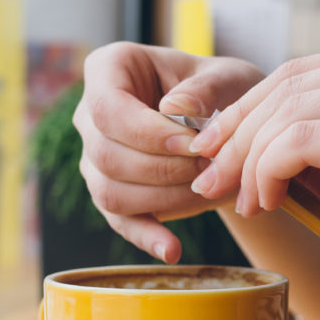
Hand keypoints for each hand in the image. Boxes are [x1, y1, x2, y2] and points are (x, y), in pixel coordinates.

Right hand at [73, 42, 263, 261]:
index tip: (192, 144)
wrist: (229, 125)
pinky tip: (173, 250)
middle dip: (163, 169)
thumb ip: (205, 89)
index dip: (147, 133)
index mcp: (110, 69)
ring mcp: (96, 157)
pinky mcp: (112, 192)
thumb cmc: (225, 91)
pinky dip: (147, 236)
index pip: (107, 108)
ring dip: (163, 199)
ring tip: (208, 194)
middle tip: (211, 171)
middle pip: (105, 155)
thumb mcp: (227, 79)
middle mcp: (90, 114)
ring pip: (109, 191)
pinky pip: (119, 221)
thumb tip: (172, 110)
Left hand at [187, 46, 319, 316]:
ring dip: (252, 161)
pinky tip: (268, 201)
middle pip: (290, 86)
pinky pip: (300, 142)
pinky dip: (270, 172)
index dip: (246, 108)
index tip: (210, 147)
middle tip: (210, 178)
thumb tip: (227, 130)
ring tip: (248, 201)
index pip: (301, 72)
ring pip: (290, 113)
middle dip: (238, 135)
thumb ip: (308, 135)